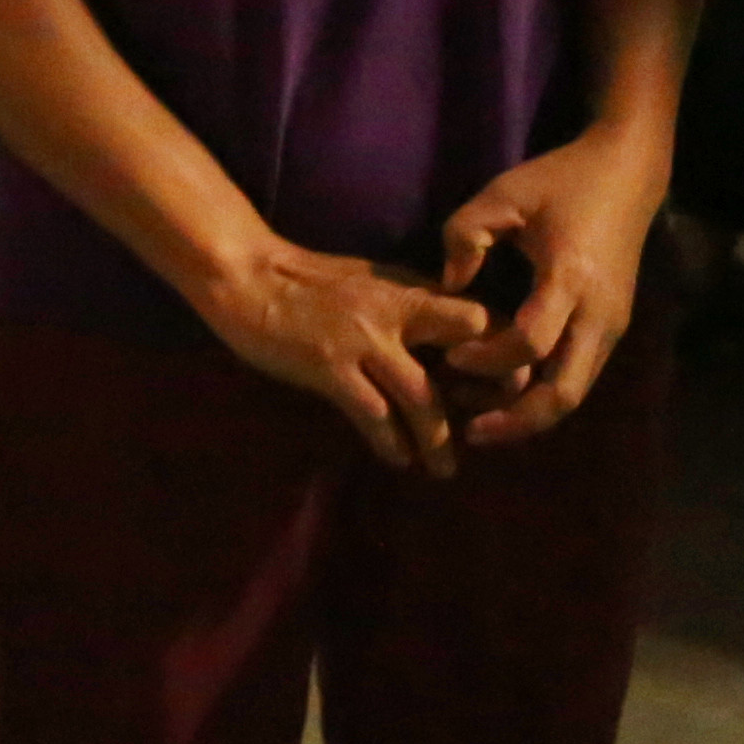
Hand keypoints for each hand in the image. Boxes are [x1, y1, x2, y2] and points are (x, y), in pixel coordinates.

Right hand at [188, 241, 493, 475]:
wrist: (246, 274)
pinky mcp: (332, 367)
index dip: (498, 349)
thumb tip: (446, 341)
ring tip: (444, 469)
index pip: (477, 313)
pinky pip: (374, 415)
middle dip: (487, 388)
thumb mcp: (369, 282)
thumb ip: (407, 308)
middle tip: (490, 426)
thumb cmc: (304, 279)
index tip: (497, 385)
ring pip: (423, 397)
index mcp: (408, 287)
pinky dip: (392, 443)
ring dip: (438, 440)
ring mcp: (364, 339)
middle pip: (469, 343)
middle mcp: (397, 309)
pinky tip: (399, 460)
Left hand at [431, 123, 668, 449]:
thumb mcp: (504, 193)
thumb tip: (450, 287)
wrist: (627, 174)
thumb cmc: (562, 180)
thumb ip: (465, 234)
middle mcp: (598, 315)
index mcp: (570, 279)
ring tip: (480, 419)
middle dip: (515, 421)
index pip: (529, 342)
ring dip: (528, 413)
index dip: (486, 358)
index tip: (450, 355)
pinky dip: (543, 394)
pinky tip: (508, 391)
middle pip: (563, 394)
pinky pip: (578, 376)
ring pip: (574, 394)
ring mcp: (611, 327)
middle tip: (469, 432)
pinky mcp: (612, 329)